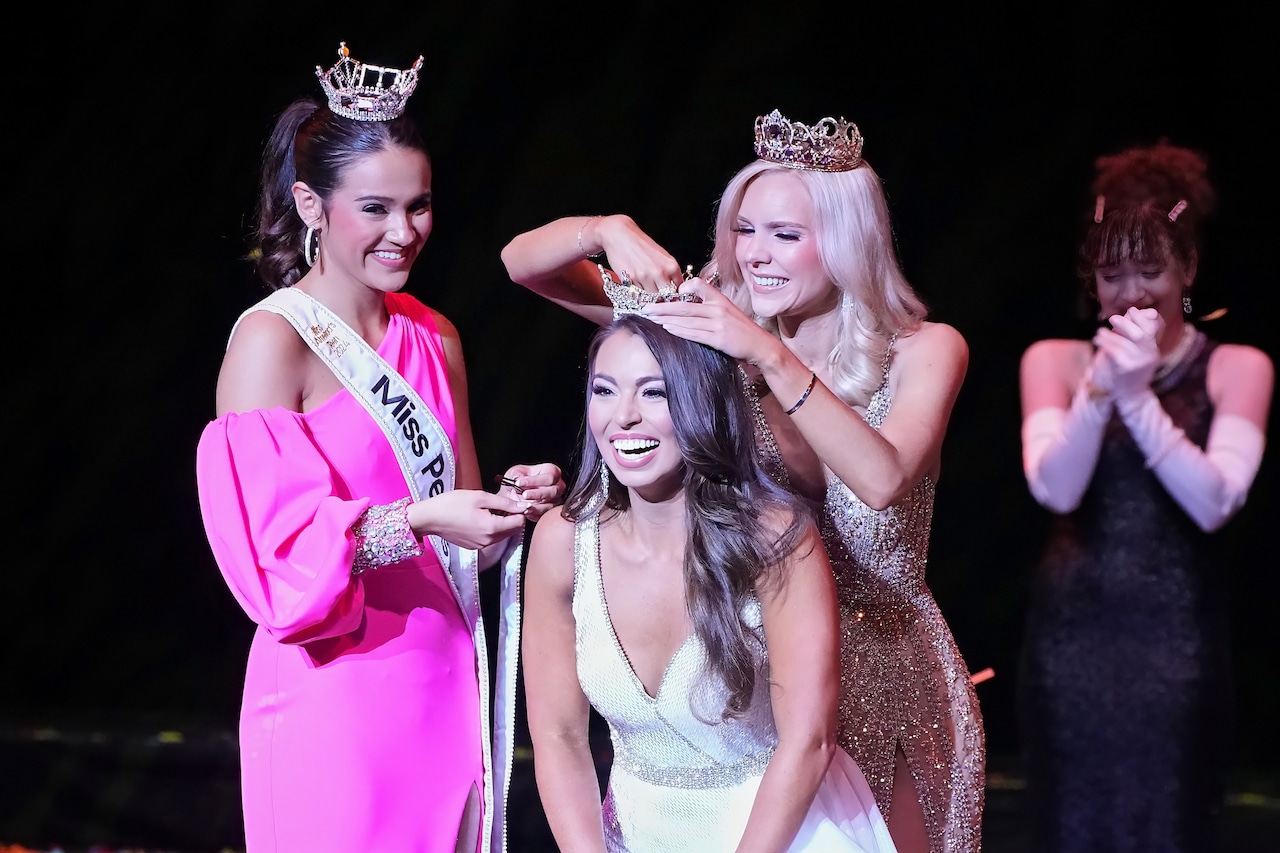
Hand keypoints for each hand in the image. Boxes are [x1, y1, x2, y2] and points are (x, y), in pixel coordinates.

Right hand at [409, 489, 528, 549]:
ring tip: (489, 509)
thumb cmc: (452, 504)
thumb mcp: (480, 497)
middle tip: (501, 503)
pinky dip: (491, 528)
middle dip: (512, 517)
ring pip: (502, 534)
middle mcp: (489, 541)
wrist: (429, 518)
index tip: (513, 501)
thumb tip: (523, 505)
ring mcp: (481, 545)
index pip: (520, 522)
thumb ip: (504, 502)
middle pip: (513, 530)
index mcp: (492, 528)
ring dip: (502, 522)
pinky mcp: (474, 546)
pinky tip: (480, 517)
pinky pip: (491, 538)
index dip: (520, 510)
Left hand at [498, 462, 565, 521]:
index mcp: (552, 471)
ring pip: (550, 504)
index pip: (548, 477)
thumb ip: (517, 474)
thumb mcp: (516, 472)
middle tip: (524, 495)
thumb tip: (518, 479)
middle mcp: (558, 485)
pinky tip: (526, 512)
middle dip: (537, 494)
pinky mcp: (551, 510)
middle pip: (552, 491)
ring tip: (523, 506)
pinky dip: (535, 514)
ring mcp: (556, 499)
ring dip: (536, 506)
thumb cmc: (521, 479)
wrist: (518, 491)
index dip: (533, 481)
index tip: (519, 483)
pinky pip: (545, 514)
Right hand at [596, 215, 684, 291]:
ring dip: (648, 296)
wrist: (620, 235)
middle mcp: (660, 272)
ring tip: (644, 286)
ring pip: (651, 298)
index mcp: (671, 266)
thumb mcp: (662, 256)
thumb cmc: (640, 244)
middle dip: (661, 298)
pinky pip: (638, 294)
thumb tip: (674, 288)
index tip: (669, 296)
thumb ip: (670, 273)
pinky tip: (636, 283)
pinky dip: (637, 292)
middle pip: (665, 297)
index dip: (673, 295)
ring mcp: (645, 277)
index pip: (678, 290)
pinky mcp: (631, 280)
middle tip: (656, 294)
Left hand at [639, 277, 779, 364]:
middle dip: (662, 306)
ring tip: (651, 318)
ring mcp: (718, 323)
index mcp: (720, 299)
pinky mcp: (718, 338)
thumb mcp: (729, 313)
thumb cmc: (742, 331)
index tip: (670, 295)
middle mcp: (718, 308)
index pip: (699, 285)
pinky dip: (679, 330)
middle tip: (645, 307)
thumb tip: (689, 308)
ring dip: (666, 318)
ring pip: (686, 319)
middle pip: (685, 305)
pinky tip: (667, 328)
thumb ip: (711, 308)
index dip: (683, 288)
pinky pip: (694, 333)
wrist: (760, 346)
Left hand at [1090, 307, 1162, 399]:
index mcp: (1153, 348)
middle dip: (1127, 323)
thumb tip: (1135, 311)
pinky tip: (1098, 340)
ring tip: (1100, 333)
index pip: (1155, 327)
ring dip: (1110, 334)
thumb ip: (1133, 331)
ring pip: (1127, 341)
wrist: (1127, 395)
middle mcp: (1150, 355)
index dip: (1143, 317)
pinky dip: (1105, 343)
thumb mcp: (1133, 349)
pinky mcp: (1126, 368)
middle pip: (1142, 333)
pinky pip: (1116, 351)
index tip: (1131, 310)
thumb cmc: (1126, 368)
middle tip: (1112, 318)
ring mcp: (1139, 362)